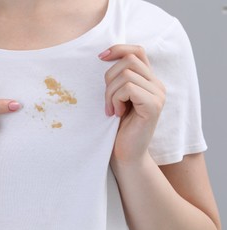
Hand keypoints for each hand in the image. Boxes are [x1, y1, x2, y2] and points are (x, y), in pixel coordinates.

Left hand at [99, 45, 165, 165]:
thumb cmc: (117, 127)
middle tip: (107, 100)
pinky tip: (117, 113)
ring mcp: (158, 94)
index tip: (100, 57)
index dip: (118, 48)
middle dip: (109, 78)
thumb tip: (104, 55)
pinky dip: (116, 100)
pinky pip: (129, 88)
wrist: (125, 154)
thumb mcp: (116, 97)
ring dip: (110, 92)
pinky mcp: (154, 105)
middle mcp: (157, 84)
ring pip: (126, 75)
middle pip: (129, 60)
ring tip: (111, 109)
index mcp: (148, 80)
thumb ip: (118, 79)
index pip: (137, 51)